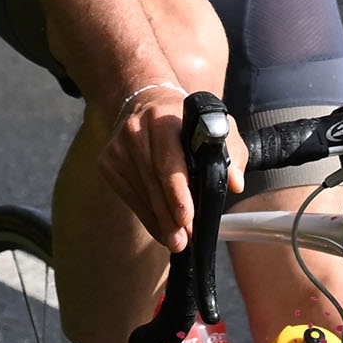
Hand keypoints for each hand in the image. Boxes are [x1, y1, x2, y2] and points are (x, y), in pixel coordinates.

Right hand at [97, 83, 241, 252]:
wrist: (145, 103)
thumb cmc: (185, 121)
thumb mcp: (215, 125)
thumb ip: (232, 152)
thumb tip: (235, 183)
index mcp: (164, 117)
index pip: (169, 159)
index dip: (177, 190)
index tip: (187, 217)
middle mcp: (136, 130)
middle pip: (153, 181)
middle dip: (170, 215)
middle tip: (184, 240)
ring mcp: (118, 147)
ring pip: (141, 193)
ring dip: (159, 220)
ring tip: (176, 239)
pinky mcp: (107, 162)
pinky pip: (129, 196)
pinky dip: (147, 214)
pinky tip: (159, 226)